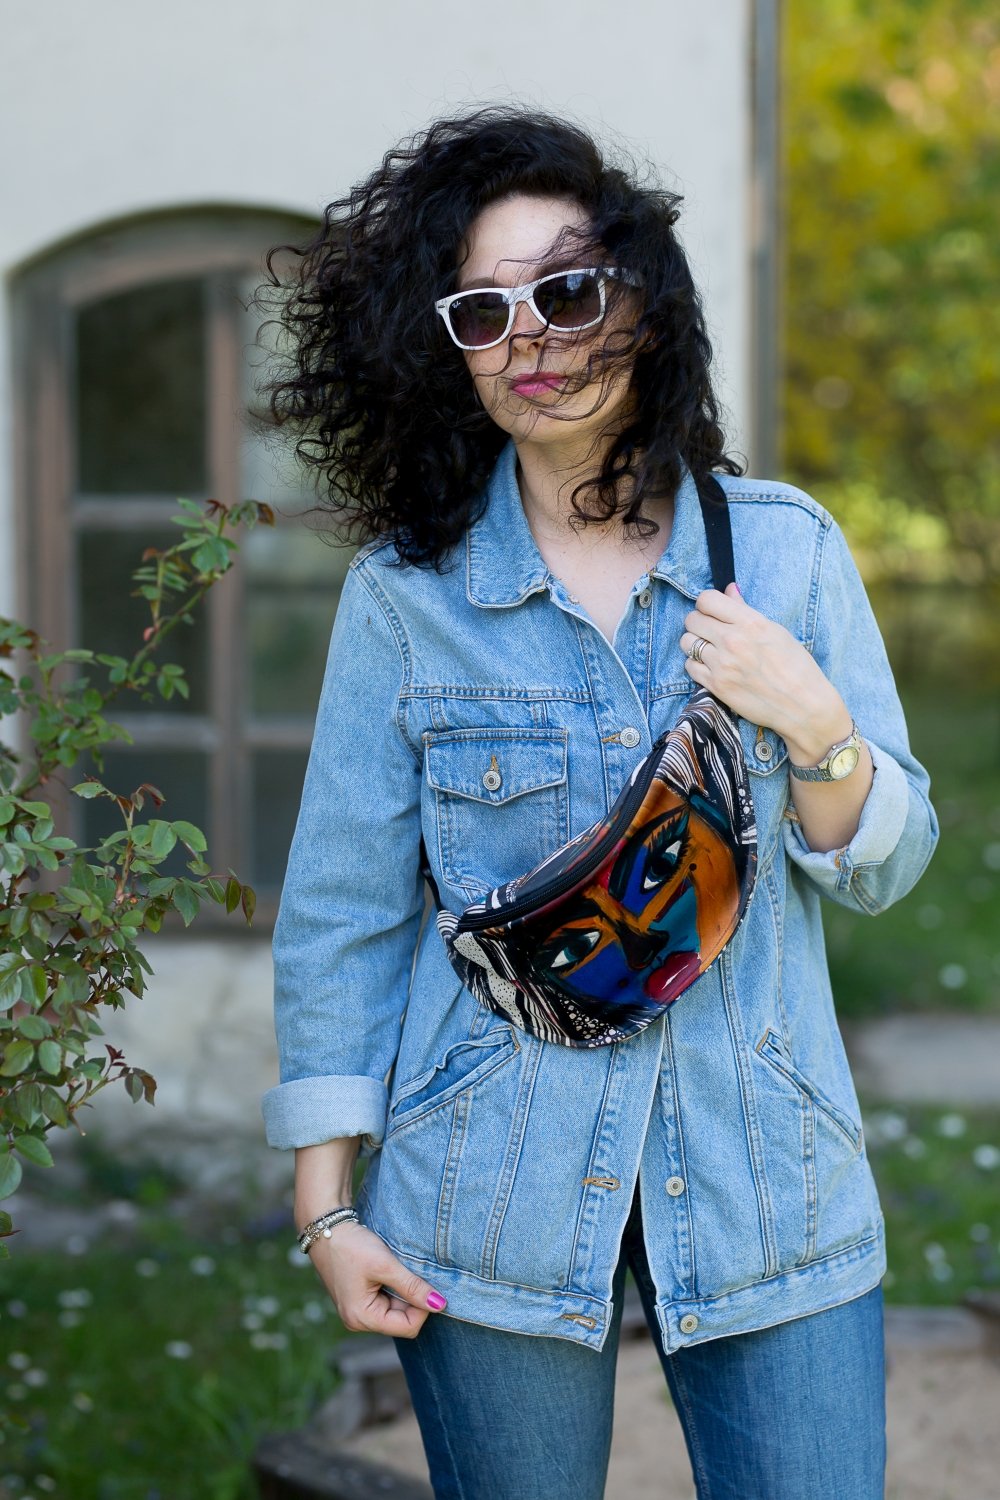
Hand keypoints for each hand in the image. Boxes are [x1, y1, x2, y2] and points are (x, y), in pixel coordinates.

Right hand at [307, 1219, 446, 1338]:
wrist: (326, 1228)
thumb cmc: (352, 1246)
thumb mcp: (385, 1265)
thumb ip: (412, 1287)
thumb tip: (440, 1305)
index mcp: (362, 1318)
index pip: (408, 1327)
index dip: (423, 1308)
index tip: (426, 1283)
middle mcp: (358, 1321)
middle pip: (402, 1320)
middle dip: (412, 1299)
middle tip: (411, 1271)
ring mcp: (358, 1311)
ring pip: (396, 1310)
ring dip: (404, 1292)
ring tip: (397, 1269)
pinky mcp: (360, 1299)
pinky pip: (386, 1301)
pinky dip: (394, 1287)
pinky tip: (390, 1270)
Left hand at [679, 583, 851, 763]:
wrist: (803, 705)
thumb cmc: (796, 666)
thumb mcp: (775, 631)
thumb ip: (745, 610)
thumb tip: (729, 590)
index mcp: (750, 622)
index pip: (707, 599)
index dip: (707, 604)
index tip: (713, 611)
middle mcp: (732, 640)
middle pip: (692, 619)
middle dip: (699, 622)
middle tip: (710, 631)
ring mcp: (722, 664)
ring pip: (687, 642)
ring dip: (695, 643)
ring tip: (710, 649)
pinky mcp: (716, 686)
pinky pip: (689, 666)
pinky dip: (696, 664)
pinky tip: (711, 666)